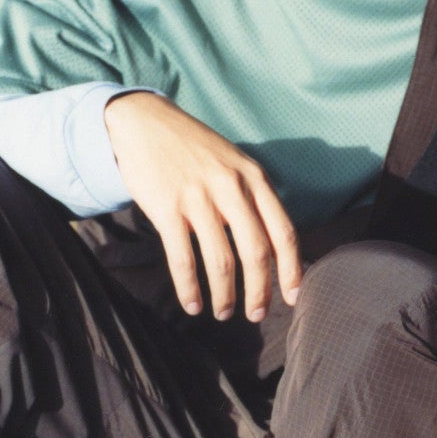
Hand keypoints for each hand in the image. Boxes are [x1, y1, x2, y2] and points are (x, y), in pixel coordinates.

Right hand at [103, 91, 302, 321]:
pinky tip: (193, 305)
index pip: (283, 231)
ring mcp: (198, 197)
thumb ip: (253, 196)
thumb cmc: (192, 149)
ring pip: (221, 260)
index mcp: (253, 177)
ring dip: (226, 295)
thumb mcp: (233, 162)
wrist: (143, 123)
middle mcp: (230, 187)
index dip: (291, 269)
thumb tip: (272, 244)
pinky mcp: (167, 208)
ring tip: (224, 313)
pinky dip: (190, 288)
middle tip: (256, 315)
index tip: (292, 296)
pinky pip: (183, 258)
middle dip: (260, 291)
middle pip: (256, 251)